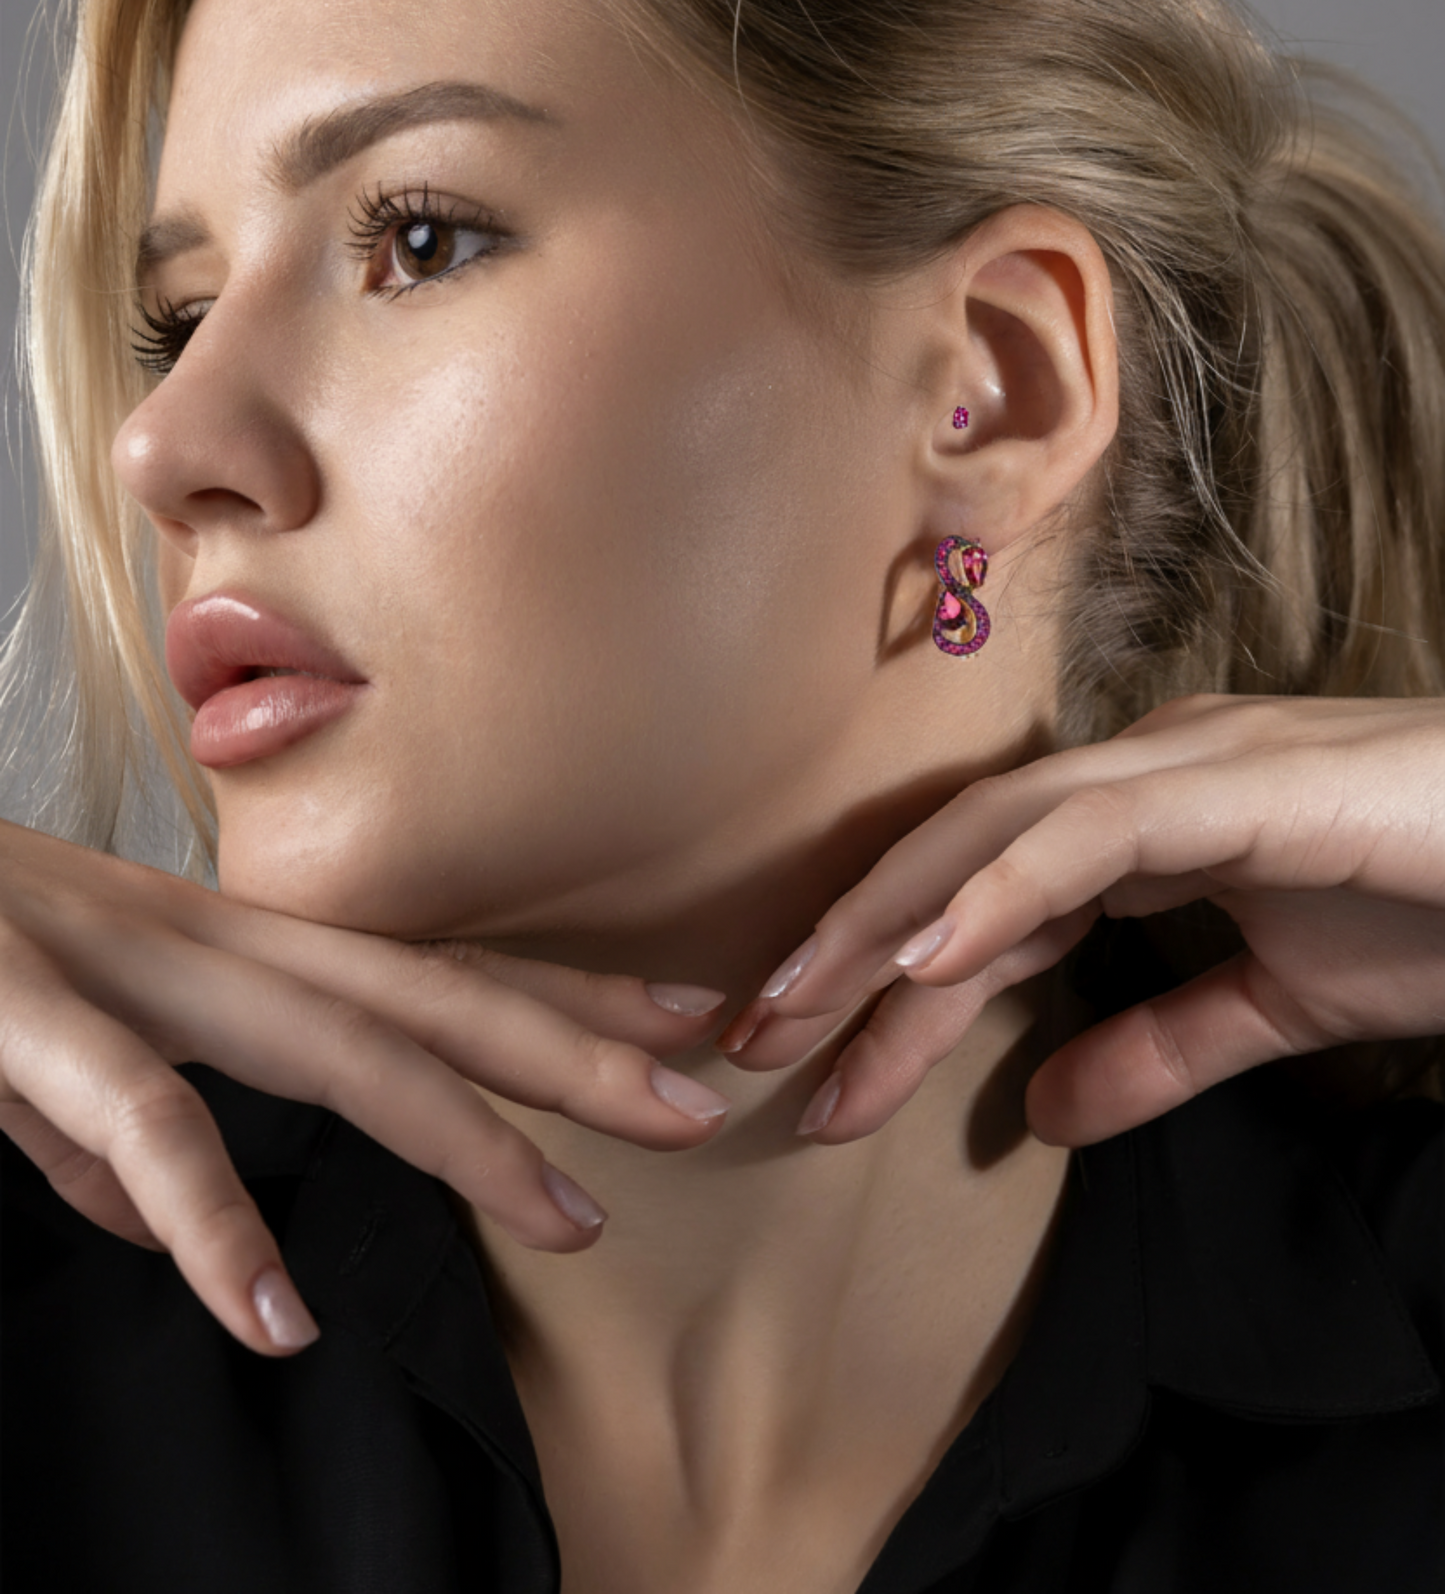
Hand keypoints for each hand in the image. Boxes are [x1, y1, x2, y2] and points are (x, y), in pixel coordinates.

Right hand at [0, 818, 728, 1354]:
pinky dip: (215, 1222)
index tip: (680, 1016)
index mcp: (215, 940)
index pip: (420, 964)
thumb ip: (112, 1135)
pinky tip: (279, 1314)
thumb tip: (179, 1230)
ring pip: (327, 1043)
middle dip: (570, 1049)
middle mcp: (199, 936)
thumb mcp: (39, 1050)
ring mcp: (120, 965)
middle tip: (700, 1100)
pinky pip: (142, 1124)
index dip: (555, 993)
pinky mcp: (26, 1015)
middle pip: (420, 993)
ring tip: (568, 1221)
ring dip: (460, 1133)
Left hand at [720, 696, 1444, 1145]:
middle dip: (850, 949)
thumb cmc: (1442, 905)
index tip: (813, 1075)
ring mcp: (1187, 762)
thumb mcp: (1279, 1007)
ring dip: (891, 919)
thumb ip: (1161, 1048)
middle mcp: (1144, 771)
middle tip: (754, 1042)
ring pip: (996, 831)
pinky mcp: (1240, 780)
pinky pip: (1091, 831)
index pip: (984, 903)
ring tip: (800, 1008)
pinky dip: (1000, 892)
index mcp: (1147, 817)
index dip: (888, 987)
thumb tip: (1041, 1114)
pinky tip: (927, 957)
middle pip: (959, 861)